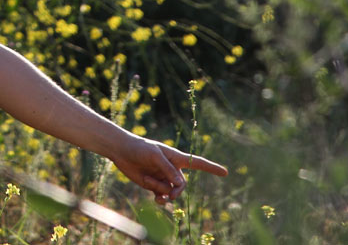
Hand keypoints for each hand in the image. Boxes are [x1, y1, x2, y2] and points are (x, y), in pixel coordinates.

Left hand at [110, 136, 227, 204]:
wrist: (121, 151)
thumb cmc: (140, 148)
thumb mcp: (154, 156)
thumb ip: (168, 170)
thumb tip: (180, 185)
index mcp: (175, 158)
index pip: (197, 163)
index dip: (211, 168)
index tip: (225, 172)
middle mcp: (171, 169)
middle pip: (182, 185)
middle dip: (177, 191)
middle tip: (170, 195)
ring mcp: (163, 178)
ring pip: (170, 192)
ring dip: (161, 190)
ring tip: (147, 180)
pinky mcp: (153, 185)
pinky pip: (162, 197)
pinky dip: (160, 199)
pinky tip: (156, 199)